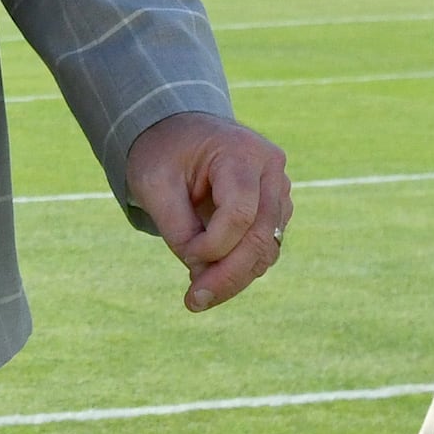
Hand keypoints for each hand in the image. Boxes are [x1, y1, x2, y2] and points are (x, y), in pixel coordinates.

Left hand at [124, 110, 292, 311]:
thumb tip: (203, 275)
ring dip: (235, 276)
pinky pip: (264, 248)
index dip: (213, 246)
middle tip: (193, 301)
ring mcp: (279, 189)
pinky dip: (240, 267)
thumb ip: (179, 229)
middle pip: (260, 236)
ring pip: (267, 248)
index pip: (240, 214)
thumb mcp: (155, 184)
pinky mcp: (276, 209)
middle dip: (228, 275)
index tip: (184, 256)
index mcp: (241, 151)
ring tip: (198, 294)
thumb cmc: (163, 153)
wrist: (178, 131)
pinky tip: (211, 278)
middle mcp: (271, 169)